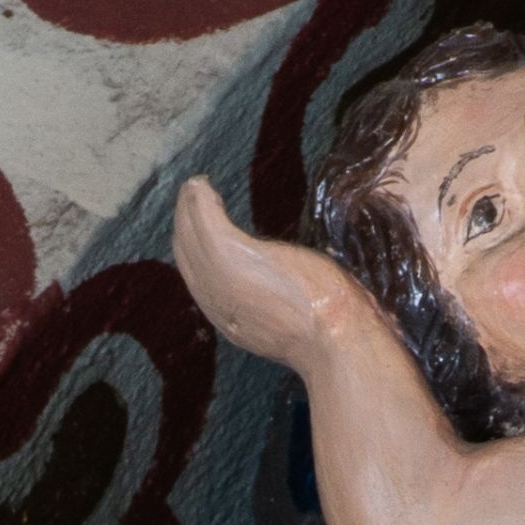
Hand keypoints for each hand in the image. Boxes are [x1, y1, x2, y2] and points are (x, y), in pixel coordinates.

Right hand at [174, 177, 362, 365]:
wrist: (337, 340)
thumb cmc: (333, 330)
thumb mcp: (295, 319)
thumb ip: (279, 302)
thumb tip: (289, 286)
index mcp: (233, 320)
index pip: (200, 279)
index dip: (197, 250)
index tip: (204, 223)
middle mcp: (218, 306)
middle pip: (188, 259)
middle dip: (186, 225)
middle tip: (195, 195)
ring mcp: (222, 283)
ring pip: (190, 238)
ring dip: (190, 207)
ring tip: (197, 186)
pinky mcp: (231, 260)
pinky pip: (204, 224)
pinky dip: (199, 202)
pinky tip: (203, 184)